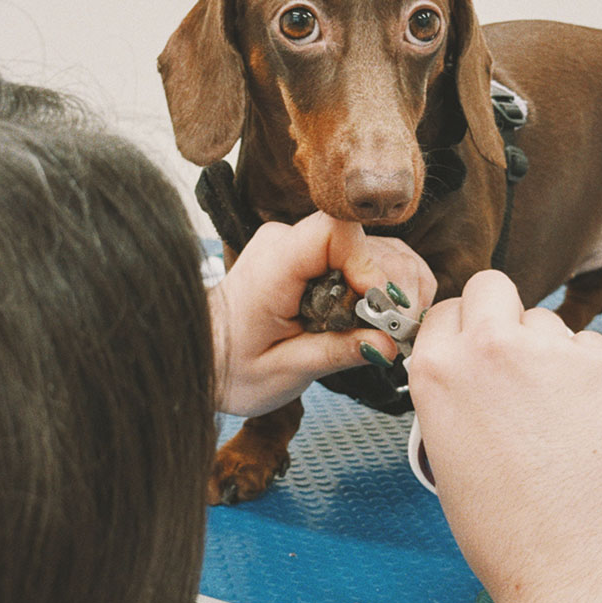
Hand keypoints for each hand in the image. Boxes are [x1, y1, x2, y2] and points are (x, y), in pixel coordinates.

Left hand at [210, 212, 435, 416]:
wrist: (204, 354)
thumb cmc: (232, 365)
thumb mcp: (282, 371)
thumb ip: (335, 353)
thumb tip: (388, 343)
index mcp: (274, 264)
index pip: (335, 231)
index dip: (368, 265)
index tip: (379, 308)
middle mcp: (289, 242)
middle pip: (367, 242)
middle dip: (390, 289)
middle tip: (395, 334)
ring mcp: (305, 245)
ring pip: (377, 248)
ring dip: (396, 288)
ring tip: (393, 331)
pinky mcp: (317, 255)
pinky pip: (368, 257)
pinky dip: (388, 285)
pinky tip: (386, 318)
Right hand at [408, 270, 601, 602]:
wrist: (579, 569)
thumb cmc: (508, 533)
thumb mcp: (444, 454)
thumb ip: (451, 395)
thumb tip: (471, 373)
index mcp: (436, 371)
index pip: (443, 310)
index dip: (460, 330)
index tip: (473, 348)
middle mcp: (488, 347)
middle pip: (491, 286)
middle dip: (500, 312)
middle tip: (515, 356)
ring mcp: (550, 350)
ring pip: (546, 320)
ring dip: (548, 351)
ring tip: (557, 413)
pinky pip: (591, 348)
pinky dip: (591, 375)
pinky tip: (588, 424)